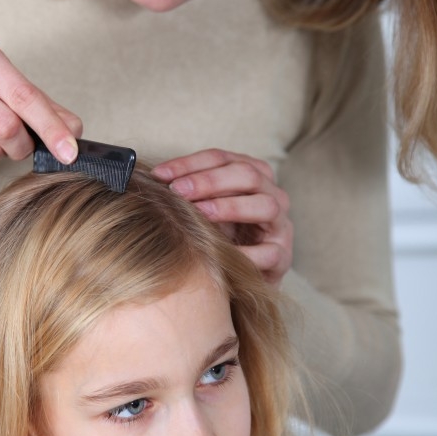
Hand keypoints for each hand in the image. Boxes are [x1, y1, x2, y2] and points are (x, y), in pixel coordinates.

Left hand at [153, 148, 292, 285]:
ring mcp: (281, 225)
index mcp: (252, 175)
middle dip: (209, 180)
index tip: (160, 174)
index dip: (190, 163)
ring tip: (200, 214)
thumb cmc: (221, 236)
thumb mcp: (204, 209)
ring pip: (265, 205)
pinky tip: (221, 254)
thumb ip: (187, 193)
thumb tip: (153, 181)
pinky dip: (245, 253)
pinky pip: (270, 252)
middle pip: (247, 174)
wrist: (243, 277)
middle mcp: (272, 194)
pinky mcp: (283, 256)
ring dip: (229, 207)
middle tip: (178, 191)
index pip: (222, 158)